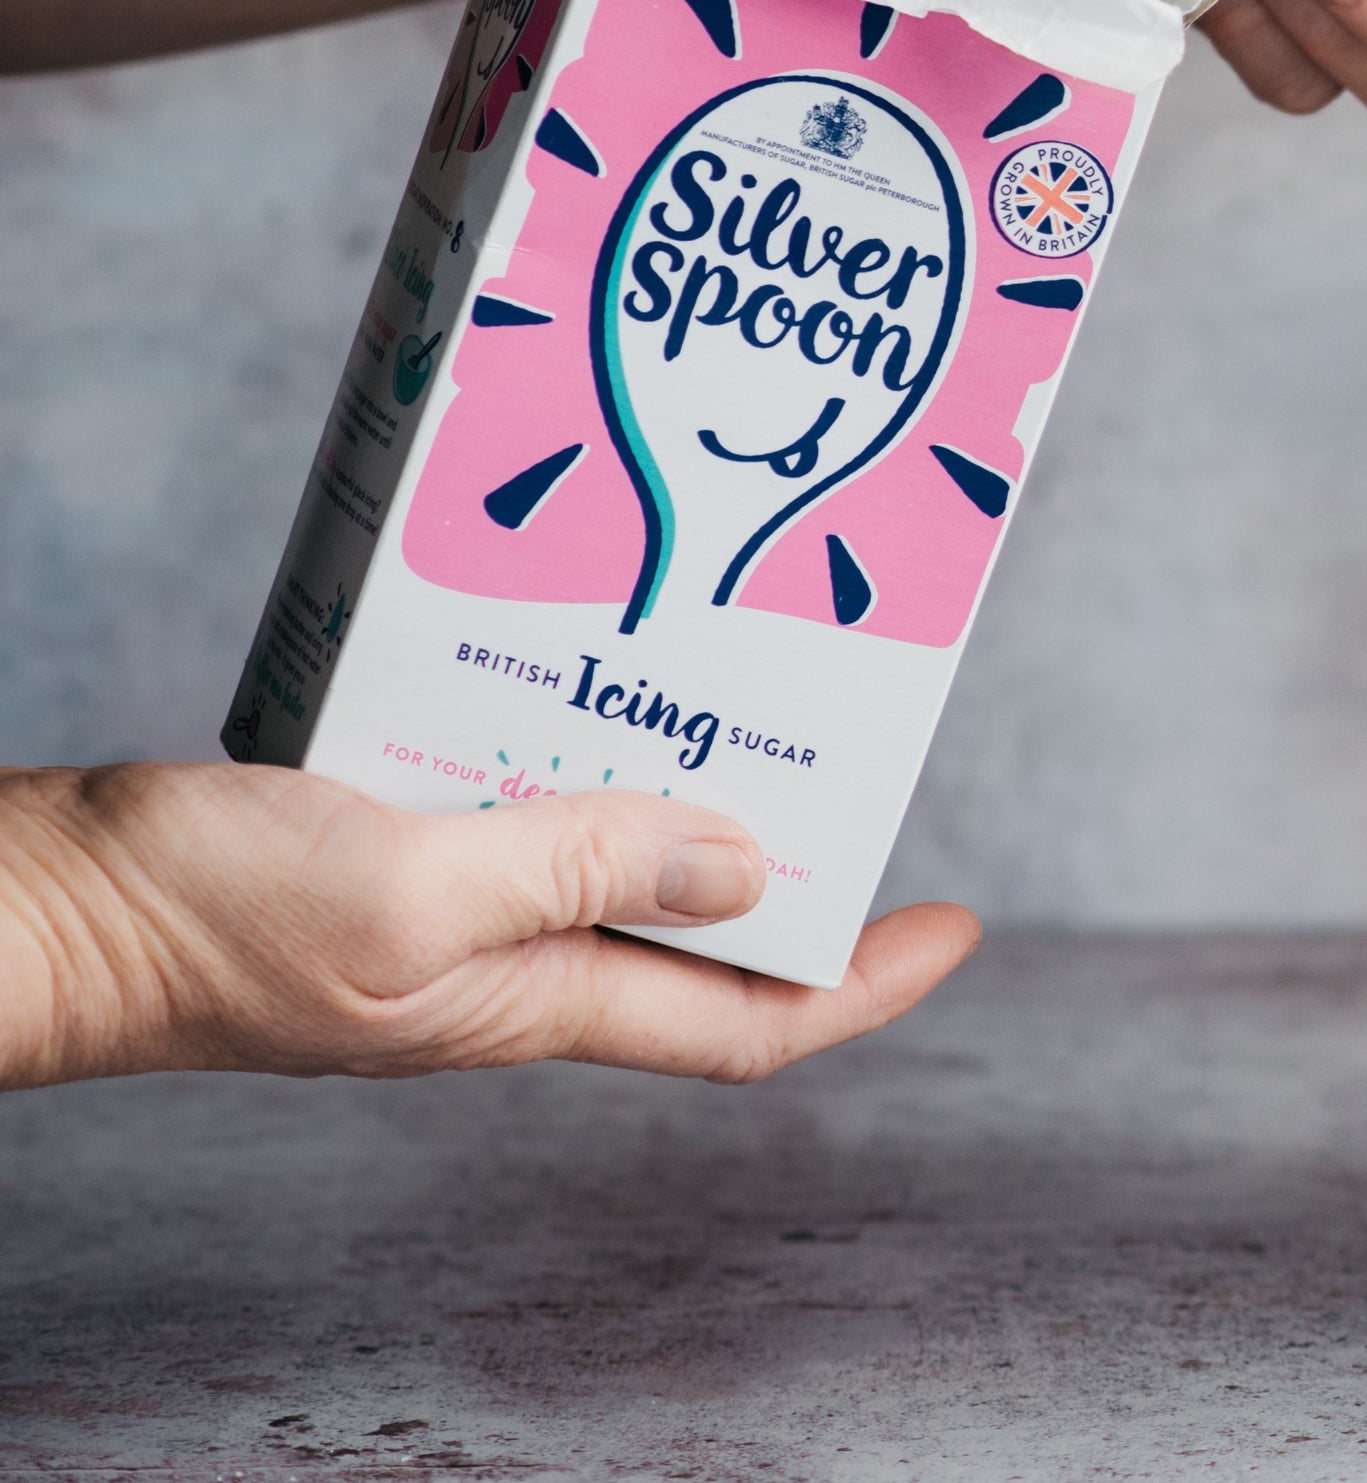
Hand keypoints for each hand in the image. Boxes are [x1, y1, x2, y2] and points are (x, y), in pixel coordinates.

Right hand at [0, 762, 978, 1088]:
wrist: (40, 906)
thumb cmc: (205, 914)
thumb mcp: (414, 882)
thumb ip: (581, 864)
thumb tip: (751, 866)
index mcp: (535, 996)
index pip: (746, 1022)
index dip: (862, 983)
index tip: (955, 925)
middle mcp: (511, 963)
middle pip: (696, 927)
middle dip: (790, 858)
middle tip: (857, 750)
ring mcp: (447, 909)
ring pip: (611, 849)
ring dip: (682, 781)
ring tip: (743, 683)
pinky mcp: (383, 849)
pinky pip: (517, 800)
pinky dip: (566, 741)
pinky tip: (574, 665)